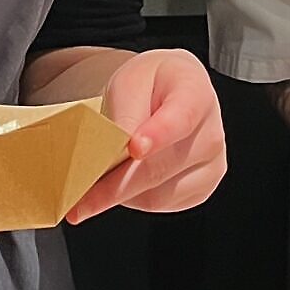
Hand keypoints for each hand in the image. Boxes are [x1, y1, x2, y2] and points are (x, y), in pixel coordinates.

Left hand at [65, 50, 226, 222]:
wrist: (165, 94)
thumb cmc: (148, 86)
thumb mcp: (130, 84)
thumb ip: (125, 116)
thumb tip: (113, 154)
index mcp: (196, 93)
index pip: (181, 117)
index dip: (158, 135)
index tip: (134, 148)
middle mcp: (211, 133)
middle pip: (161, 167)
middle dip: (116, 185)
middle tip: (79, 199)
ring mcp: (210, 165)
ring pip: (157, 194)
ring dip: (118, 194)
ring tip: (91, 188)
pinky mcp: (199, 190)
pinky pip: (158, 204)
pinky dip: (131, 199)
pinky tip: (119, 183)